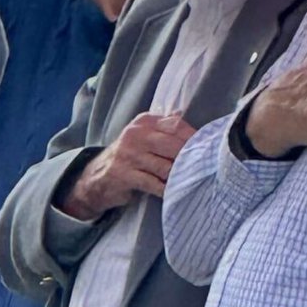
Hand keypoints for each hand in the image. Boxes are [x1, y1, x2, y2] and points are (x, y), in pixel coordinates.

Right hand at [58, 110, 194, 217]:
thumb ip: (165, 126)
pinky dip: (166, 189)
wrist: (98, 176)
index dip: (194, 138)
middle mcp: (135, 135)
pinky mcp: (123, 174)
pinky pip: (153, 184)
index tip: (208, 149)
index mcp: (144, 122)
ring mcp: (128, 154)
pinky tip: (174, 191)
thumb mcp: (145, 135)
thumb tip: (183, 114)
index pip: (176, 126)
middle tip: (203, 169)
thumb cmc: (130, 155)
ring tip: (191, 181)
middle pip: (173, 146)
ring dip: (180, 176)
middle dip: (190, 159)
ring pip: (165, 167)